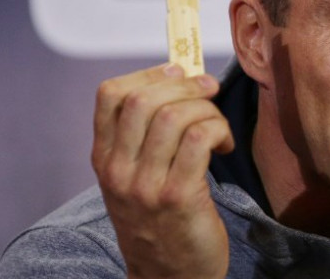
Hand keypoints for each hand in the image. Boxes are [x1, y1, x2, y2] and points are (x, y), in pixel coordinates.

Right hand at [91, 63, 234, 278]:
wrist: (169, 275)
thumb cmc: (160, 220)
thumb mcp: (135, 178)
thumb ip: (144, 137)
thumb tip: (180, 80)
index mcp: (104, 159)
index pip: (110, 95)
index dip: (149, 73)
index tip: (177, 70)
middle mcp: (118, 170)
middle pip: (144, 100)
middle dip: (185, 84)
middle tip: (209, 90)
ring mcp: (145, 185)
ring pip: (175, 116)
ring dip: (207, 110)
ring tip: (218, 127)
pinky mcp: (178, 197)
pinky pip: (200, 138)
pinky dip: (219, 130)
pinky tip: (224, 145)